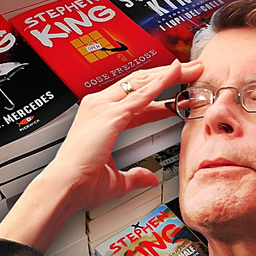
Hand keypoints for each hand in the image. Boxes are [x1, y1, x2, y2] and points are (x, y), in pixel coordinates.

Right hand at [0, 60, 203, 250]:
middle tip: (190, 70)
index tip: (177, 95)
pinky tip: (175, 73)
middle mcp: (99, 107)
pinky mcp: (111, 114)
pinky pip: (142, 94)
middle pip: (139, 83)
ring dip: (168, 74)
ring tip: (191, 68)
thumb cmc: (81, 184)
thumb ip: (135, 176)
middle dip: (167, 75)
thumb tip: (150, 177)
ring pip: (142, 82)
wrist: (65, 187)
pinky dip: (161, 82)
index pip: (135, 100)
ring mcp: (104, 107)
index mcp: (99, 118)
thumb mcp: (117, 180)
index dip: (159, 96)